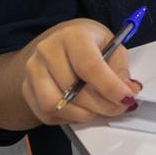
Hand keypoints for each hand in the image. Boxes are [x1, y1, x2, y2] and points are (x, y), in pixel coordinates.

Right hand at [20, 19, 141, 126]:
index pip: (89, 66)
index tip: (126, 98)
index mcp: (72, 36)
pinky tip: (82, 109)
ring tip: (99, 109)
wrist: (62, 41)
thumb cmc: (89, 43)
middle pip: (72, 89)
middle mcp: (48, 51)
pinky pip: (46, 114)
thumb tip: (129, 91)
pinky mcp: (27, 88)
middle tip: (118, 108)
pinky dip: (67, 118)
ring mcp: (33, 70)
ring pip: (55, 105)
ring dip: (83, 114)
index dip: (110, 87)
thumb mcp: (112, 46)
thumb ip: (120, 69)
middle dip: (101, 105)